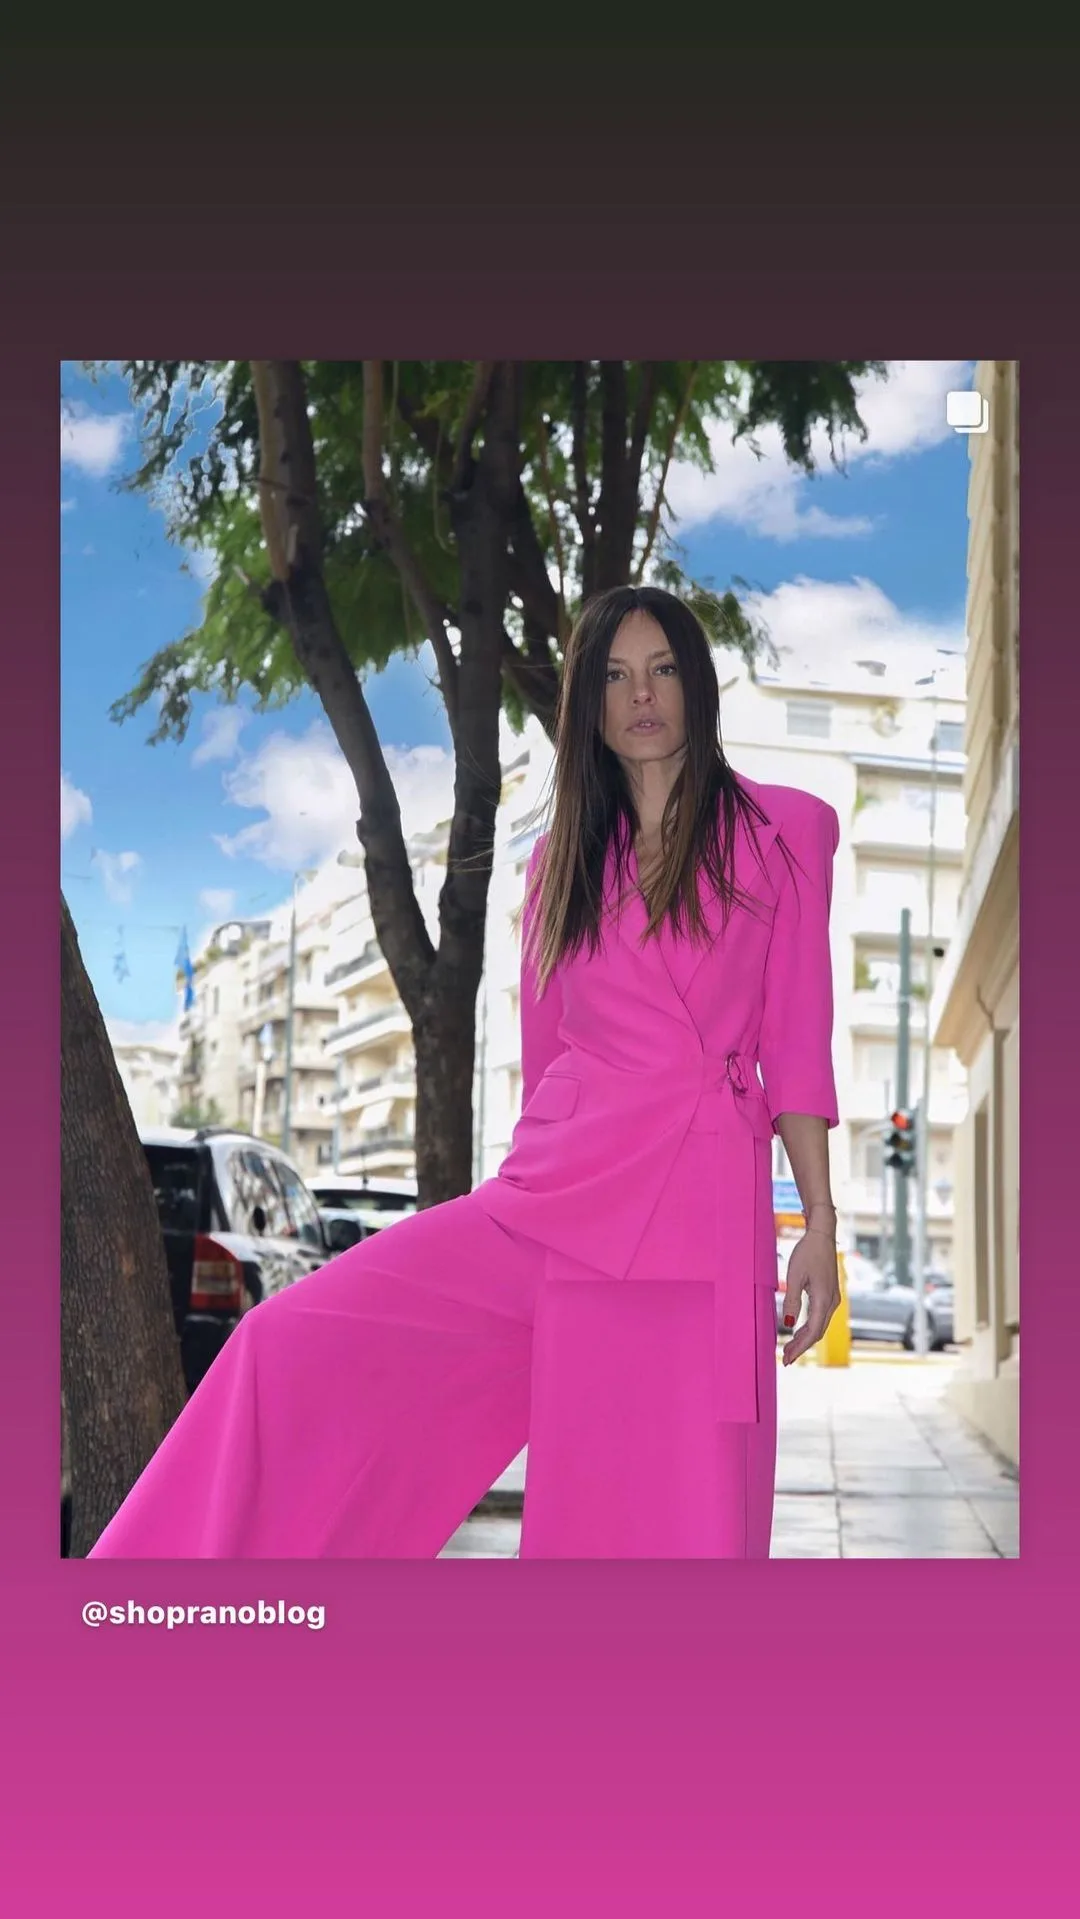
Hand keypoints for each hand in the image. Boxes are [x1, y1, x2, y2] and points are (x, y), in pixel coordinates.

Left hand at [780, 1229, 840, 1364]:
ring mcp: (833, 1298)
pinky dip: (809, 1327)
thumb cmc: (807, 1252)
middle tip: (785, 1358)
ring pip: (819, 1326)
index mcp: (824, 1300)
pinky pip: (820, 1317)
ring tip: (788, 1348)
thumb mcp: (795, 1276)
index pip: (812, 1332)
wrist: (822, 1235)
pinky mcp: (829, 1294)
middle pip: (817, 1333)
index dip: (800, 1347)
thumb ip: (792, 1301)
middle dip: (801, 1347)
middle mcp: (832, 1302)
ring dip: (804, 1338)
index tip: (787, 1359)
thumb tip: (789, 1324)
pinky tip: (798, 1331)